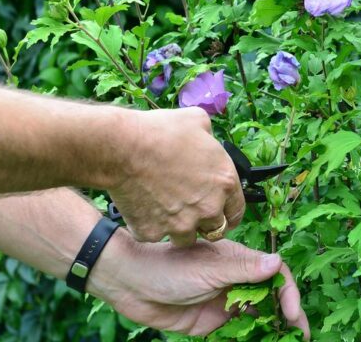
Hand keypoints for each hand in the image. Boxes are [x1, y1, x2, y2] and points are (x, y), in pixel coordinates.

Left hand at [89, 231, 309, 337]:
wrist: (130, 283)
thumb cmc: (168, 266)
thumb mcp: (208, 267)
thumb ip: (243, 269)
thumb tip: (277, 262)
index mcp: (240, 262)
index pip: (275, 275)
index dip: (288, 293)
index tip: (292, 314)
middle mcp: (237, 281)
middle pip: (272, 297)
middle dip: (289, 314)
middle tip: (301, 335)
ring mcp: (225, 302)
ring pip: (258, 315)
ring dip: (272, 328)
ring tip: (285, 341)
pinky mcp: (212, 322)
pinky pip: (238, 331)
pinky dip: (251, 337)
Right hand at [109, 107, 244, 245]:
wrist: (123, 146)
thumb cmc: (160, 131)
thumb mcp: (198, 121)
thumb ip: (210, 137)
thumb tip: (207, 138)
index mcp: (225, 183)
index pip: (237, 212)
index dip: (228, 212)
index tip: (220, 213)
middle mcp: (208, 208)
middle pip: (214, 230)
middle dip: (204, 222)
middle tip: (189, 210)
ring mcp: (181, 224)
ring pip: (186, 239)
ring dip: (179, 229)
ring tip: (165, 211)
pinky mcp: (153, 232)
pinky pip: (155, 235)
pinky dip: (150, 226)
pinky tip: (143, 208)